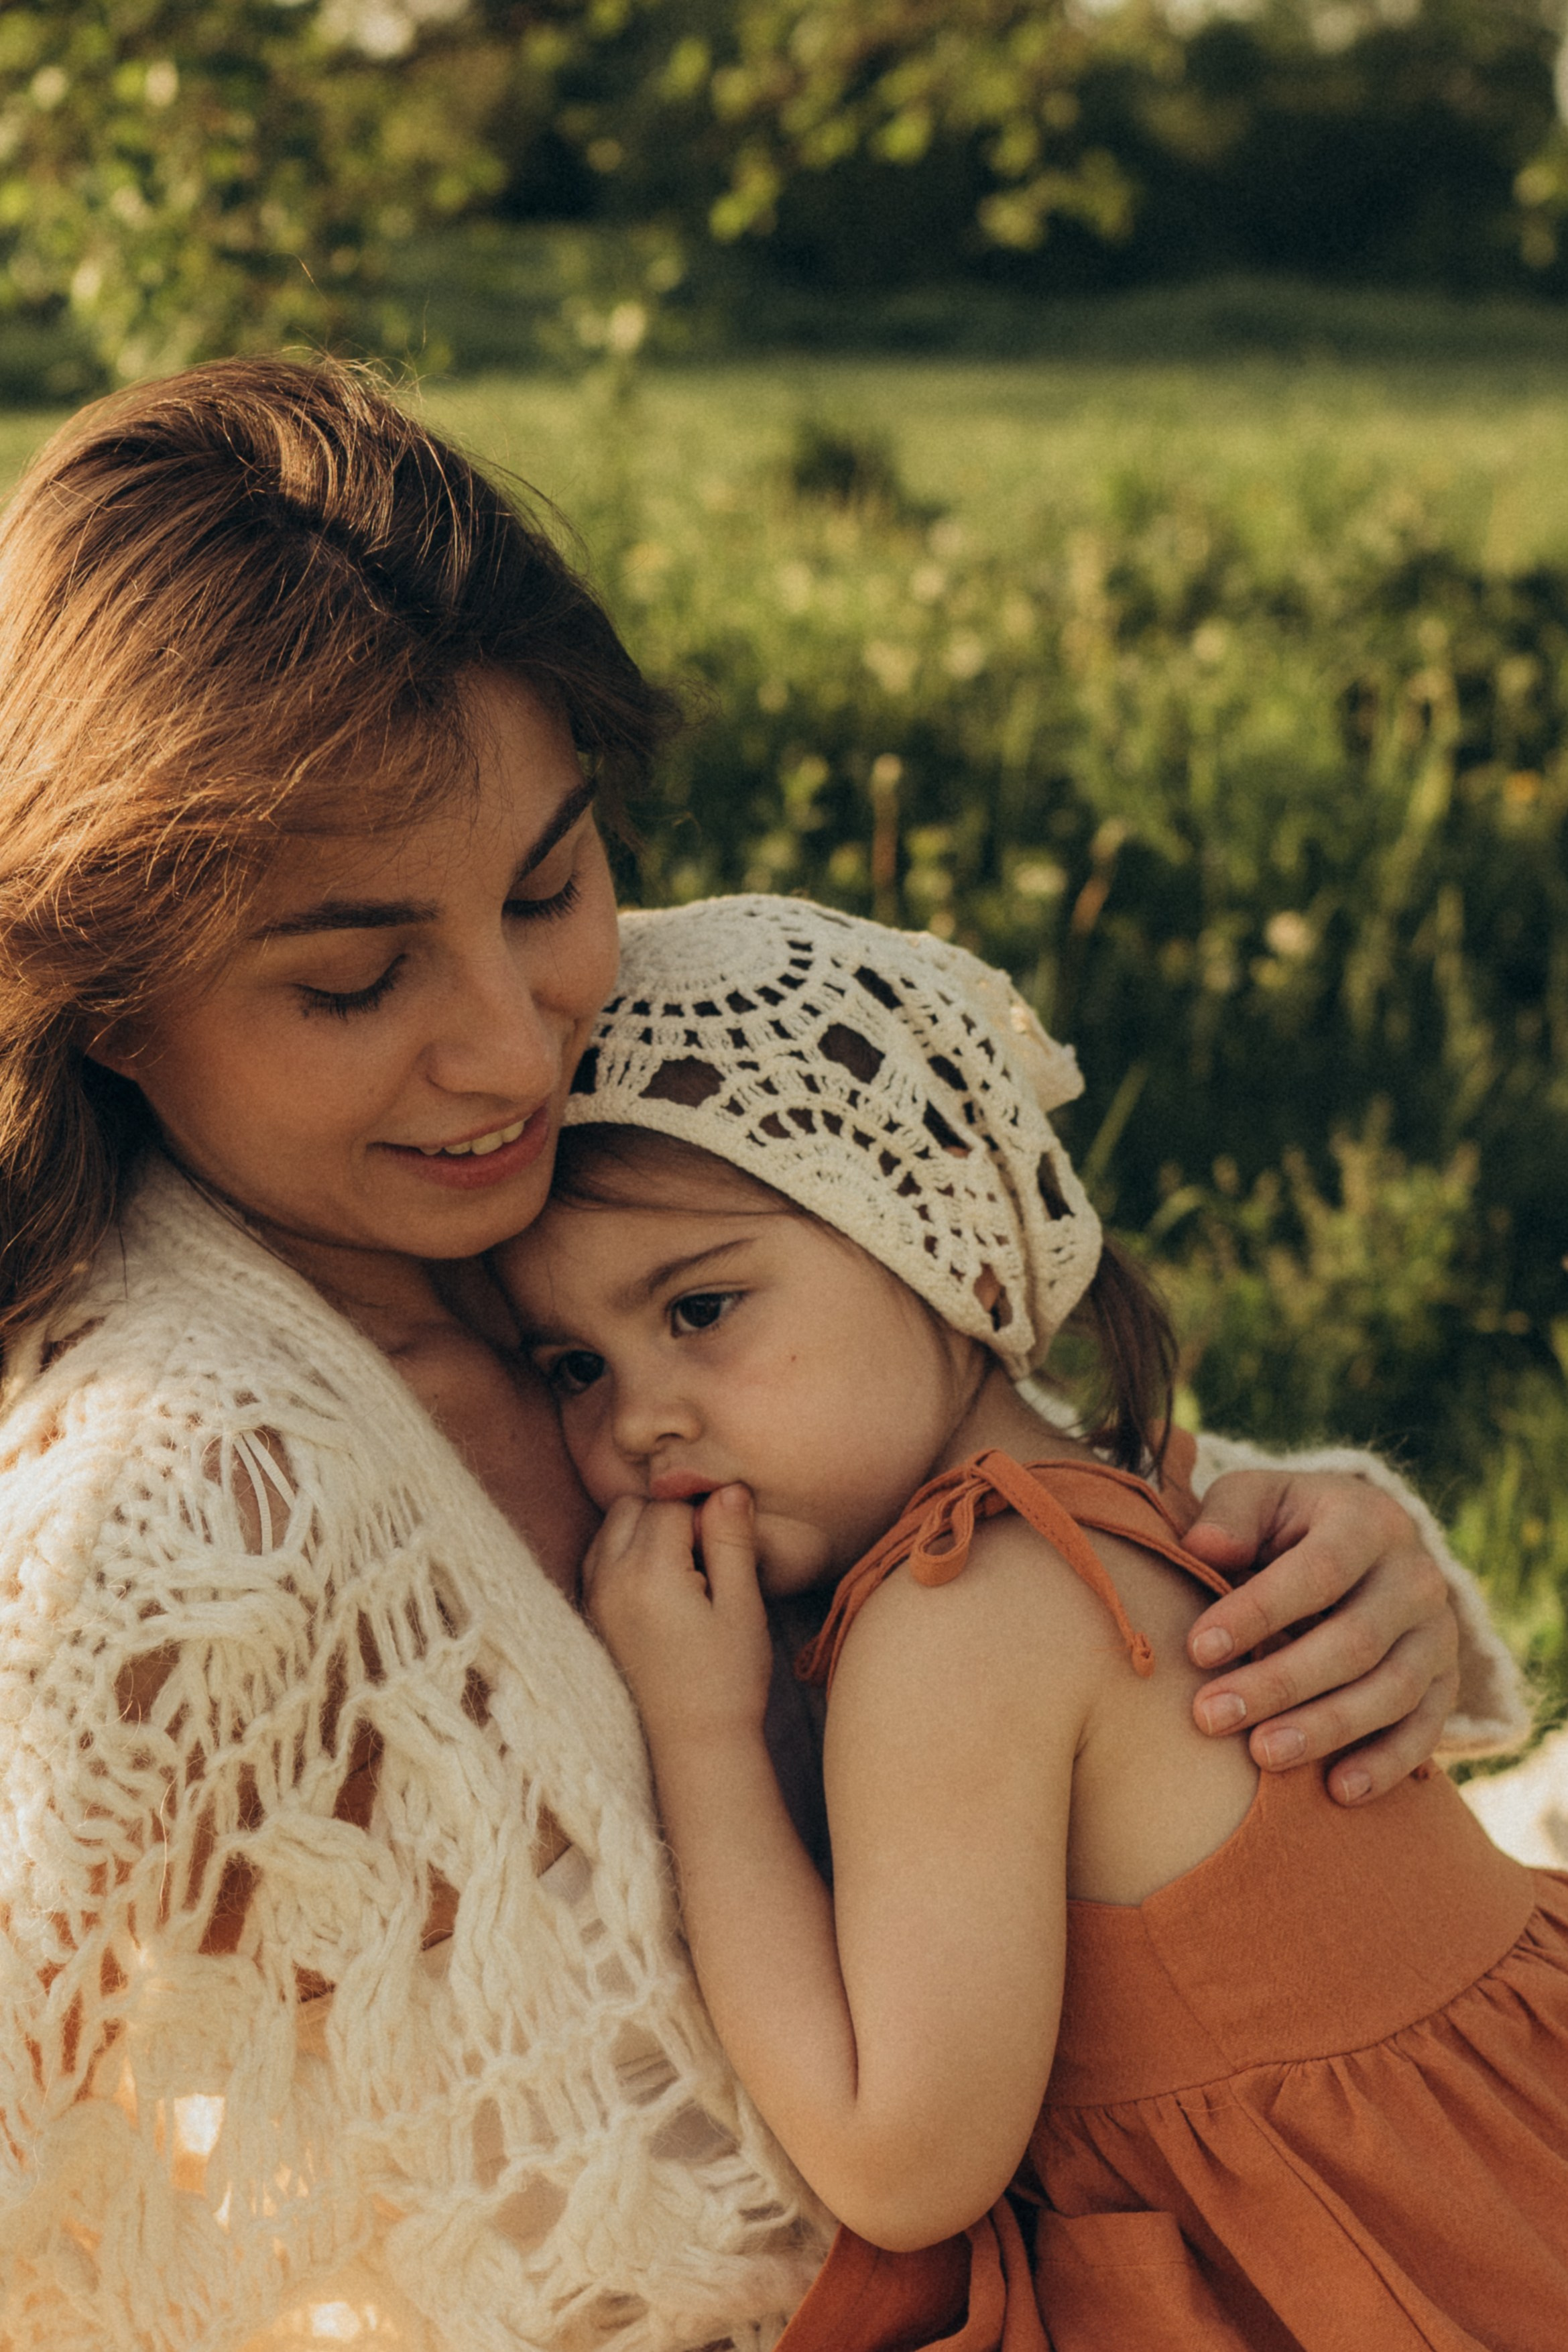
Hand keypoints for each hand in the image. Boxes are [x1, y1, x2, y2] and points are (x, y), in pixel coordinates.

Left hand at [583, 1485, 773, 1747]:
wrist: (693, 1744)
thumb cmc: (727, 1679)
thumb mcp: (742, 1606)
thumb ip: (732, 1541)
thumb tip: (728, 1488)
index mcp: (649, 1573)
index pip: (672, 1505)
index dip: (706, 1519)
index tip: (725, 1555)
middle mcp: (610, 1578)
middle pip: (634, 1507)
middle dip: (670, 1519)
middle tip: (705, 1563)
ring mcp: (594, 1597)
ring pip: (612, 1527)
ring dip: (645, 1533)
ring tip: (683, 1574)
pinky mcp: (591, 1614)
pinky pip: (599, 1556)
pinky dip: (625, 1554)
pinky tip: (659, 1587)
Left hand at [1181, 1471, 1459, 1805]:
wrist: (1361, 1548)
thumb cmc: (1287, 1526)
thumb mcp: (1256, 1499)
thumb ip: (1229, 1517)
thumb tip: (1204, 1547)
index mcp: (1368, 1521)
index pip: (1318, 1572)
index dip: (1259, 1612)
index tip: (1198, 1649)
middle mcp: (1416, 1577)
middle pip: (1353, 1642)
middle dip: (1279, 1684)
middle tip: (1210, 1717)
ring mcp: (1439, 1634)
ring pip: (1391, 1691)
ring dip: (1325, 1729)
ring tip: (1261, 1756)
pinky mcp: (1447, 1682)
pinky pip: (1425, 1729)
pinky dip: (1385, 1763)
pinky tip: (1338, 1792)